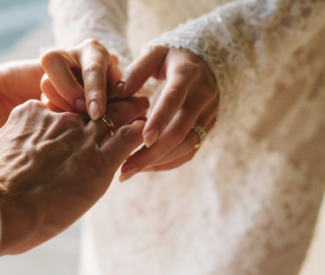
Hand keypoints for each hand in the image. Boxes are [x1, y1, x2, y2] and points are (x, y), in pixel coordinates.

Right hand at [0, 97, 147, 254]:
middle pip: (92, 107)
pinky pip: (129, 139)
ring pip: (116, 116)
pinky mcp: (100, 163)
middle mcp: (60, 121)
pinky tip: (147, 135)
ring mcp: (82, 138)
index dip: (70, 117)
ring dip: (131, 113)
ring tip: (143, 110)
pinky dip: (139, 135)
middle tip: (122, 107)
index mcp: (31, 116)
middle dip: (107, 107)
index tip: (74, 128)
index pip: (60, 109)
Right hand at [40, 39, 122, 118]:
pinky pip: (42, 100)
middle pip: (53, 62)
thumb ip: (125, 90)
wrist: (97, 94)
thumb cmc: (114, 91)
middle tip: (83, 112)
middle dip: (69, 92)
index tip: (97, 114)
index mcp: (93, 51)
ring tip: (79, 117)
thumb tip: (122, 98)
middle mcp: (68, 53)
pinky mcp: (42, 84)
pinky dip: (55, 112)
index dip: (94, 93)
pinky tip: (68, 118)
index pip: (91, 69)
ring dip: (61, 105)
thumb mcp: (122, 88)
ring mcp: (51, 68)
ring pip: (45, 83)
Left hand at [116, 46, 218, 180]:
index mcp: (188, 74)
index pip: (175, 99)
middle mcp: (204, 95)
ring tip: (130, 170)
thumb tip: (115, 94)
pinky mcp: (208, 127)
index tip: (144, 139)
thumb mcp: (153, 54)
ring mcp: (209, 113)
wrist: (205, 59)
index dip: (161, 119)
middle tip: (126, 168)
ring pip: (187, 145)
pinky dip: (169, 162)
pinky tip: (147, 166)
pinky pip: (191, 151)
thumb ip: (135, 72)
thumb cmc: (171, 56)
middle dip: (153, 151)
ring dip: (159, 160)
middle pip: (181, 130)